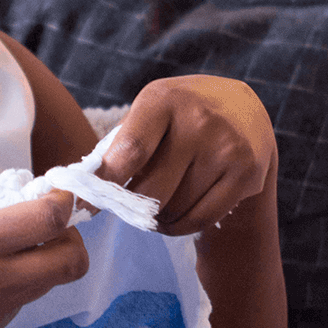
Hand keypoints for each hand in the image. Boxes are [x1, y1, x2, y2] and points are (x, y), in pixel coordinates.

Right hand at [0, 183, 88, 327]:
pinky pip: (18, 304)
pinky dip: (15, 285)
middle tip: (46, 226)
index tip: (58, 194)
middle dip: (69, 238)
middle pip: (70, 263)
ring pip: (47, 286)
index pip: (48, 221)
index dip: (64, 202)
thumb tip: (9, 196)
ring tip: (9, 249)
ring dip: (41, 262)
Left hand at [96, 76, 275, 235]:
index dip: (105, 183)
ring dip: (154, 218)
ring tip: (155, 204)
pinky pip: (199, 219)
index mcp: (163, 100)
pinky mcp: (247, 175)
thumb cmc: (176, 116)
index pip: (130, 151)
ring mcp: (228, 149)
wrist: (242, 110)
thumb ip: (117, 147)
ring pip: (173, 209)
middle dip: (130, 206)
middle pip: (150, 190)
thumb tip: (80, 194)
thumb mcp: (147, 113)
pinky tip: (173, 216)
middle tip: (126, 204)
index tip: (86, 205)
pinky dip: (177, 226)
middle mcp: (200, 121)